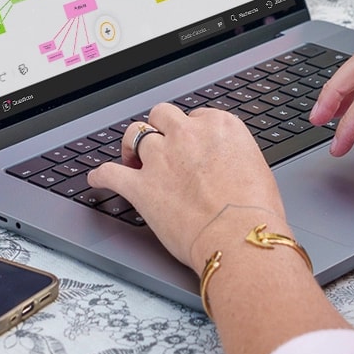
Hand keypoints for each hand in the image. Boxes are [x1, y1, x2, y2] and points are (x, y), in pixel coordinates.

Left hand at [87, 103, 287, 271]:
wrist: (241, 238)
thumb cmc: (256, 212)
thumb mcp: (256, 169)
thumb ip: (233, 157)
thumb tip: (224, 165)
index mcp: (220, 126)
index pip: (196, 116)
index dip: (190, 131)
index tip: (190, 144)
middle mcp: (187, 135)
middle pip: (162, 115)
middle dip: (159, 128)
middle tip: (159, 144)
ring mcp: (161, 158)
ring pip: (135, 135)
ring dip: (132, 147)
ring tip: (131, 158)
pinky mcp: (141, 186)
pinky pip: (110, 173)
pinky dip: (101, 176)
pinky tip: (97, 179)